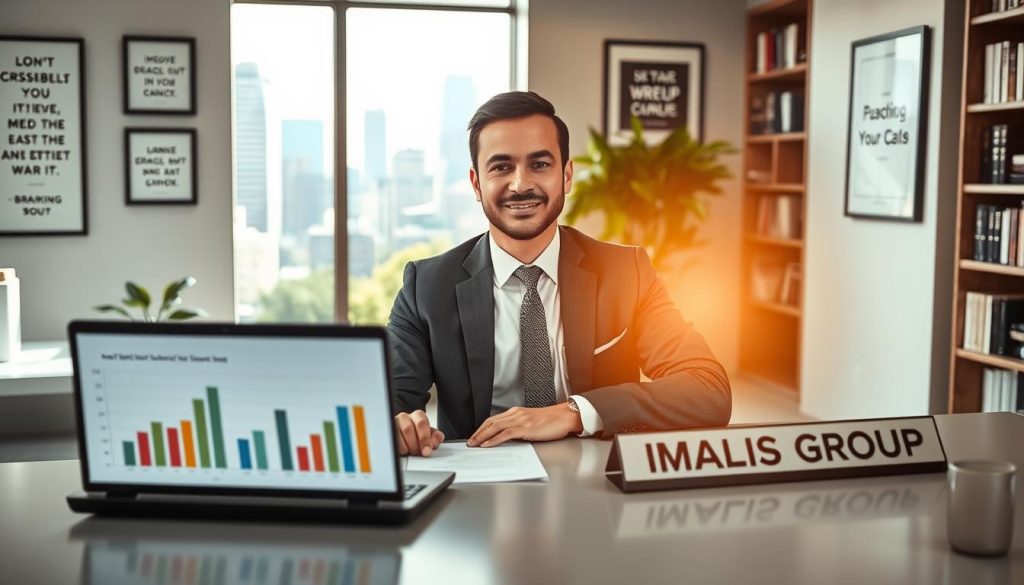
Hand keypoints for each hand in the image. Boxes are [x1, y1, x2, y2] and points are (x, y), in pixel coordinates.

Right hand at [395, 410, 444, 456]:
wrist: (406, 438)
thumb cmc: (419, 436)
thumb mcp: (430, 436)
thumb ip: (435, 437)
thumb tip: (435, 440)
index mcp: (418, 416)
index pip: (421, 423)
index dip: (424, 438)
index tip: (427, 450)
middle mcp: (405, 417)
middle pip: (408, 429)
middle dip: (415, 444)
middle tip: (418, 453)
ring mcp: (394, 424)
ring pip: (398, 436)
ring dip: (406, 448)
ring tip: (411, 452)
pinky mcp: (387, 433)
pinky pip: (391, 442)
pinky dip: (399, 449)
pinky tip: (403, 451)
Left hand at [467, 404, 582, 447]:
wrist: (565, 416)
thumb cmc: (552, 421)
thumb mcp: (531, 422)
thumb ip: (519, 426)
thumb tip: (508, 437)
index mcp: (516, 412)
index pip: (493, 419)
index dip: (482, 428)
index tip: (475, 436)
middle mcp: (516, 414)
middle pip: (490, 422)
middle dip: (478, 432)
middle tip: (469, 442)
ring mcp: (520, 420)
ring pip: (495, 427)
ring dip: (482, 436)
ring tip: (474, 444)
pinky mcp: (525, 428)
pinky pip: (505, 434)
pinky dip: (494, 439)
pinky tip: (488, 444)